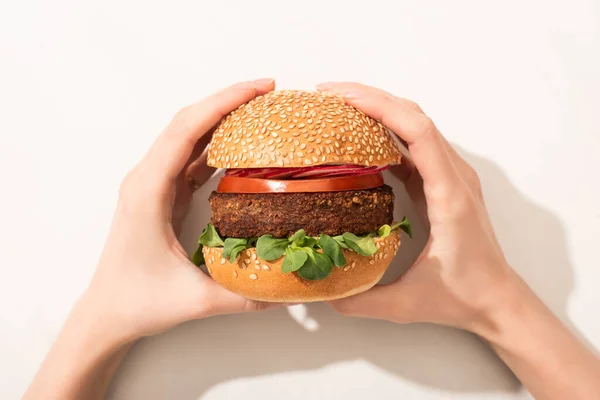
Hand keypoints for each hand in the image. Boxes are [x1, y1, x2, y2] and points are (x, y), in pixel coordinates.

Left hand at [83, 79, 276, 343]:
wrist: (106, 312)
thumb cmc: (138, 302)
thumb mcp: (194, 301)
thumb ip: (244, 296)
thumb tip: (288, 291)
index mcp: (148, 191)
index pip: (187, 130)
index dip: (223, 102)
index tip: (259, 88)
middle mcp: (146, 179)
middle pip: (187, 123)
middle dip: (227, 101)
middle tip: (268, 91)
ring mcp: (152, 184)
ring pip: (188, 137)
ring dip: (221, 119)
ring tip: (258, 111)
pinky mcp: (160, 194)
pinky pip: (189, 158)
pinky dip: (214, 145)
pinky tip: (238, 145)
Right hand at [319, 82, 514, 333]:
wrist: (498, 299)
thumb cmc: (462, 296)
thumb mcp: (407, 304)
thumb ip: (360, 301)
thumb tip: (318, 292)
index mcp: (449, 195)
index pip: (417, 131)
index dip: (379, 106)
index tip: (341, 98)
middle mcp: (455, 176)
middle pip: (415, 116)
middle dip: (370, 97)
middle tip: (327, 95)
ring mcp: (452, 176)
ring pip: (417, 124)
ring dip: (380, 108)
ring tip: (339, 107)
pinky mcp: (444, 182)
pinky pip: (417, 144)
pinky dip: (389, 130)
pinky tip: (362, 136)